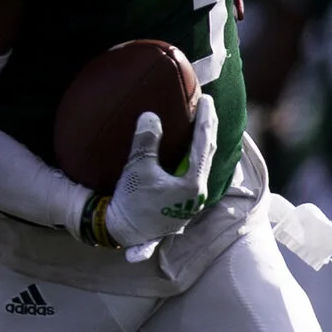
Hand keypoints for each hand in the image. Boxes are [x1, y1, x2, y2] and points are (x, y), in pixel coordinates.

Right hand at [97, 96, 218, 250]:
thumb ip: (146, 141)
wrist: (122, 231)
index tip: (207, 100)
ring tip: (202, 126)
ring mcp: (191, 202)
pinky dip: (194, 158)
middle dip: (209, 129)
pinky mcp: (182, 205)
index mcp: (192, 185)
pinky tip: (191, 152)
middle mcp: (198, 194)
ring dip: (203, 144)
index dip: (205, 120)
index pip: (203, 145)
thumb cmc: (131, 201)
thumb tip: (151, 116)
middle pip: (208, 155)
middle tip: (208, 106)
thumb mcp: (138, 168)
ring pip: (203, 166)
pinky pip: (194, 174)